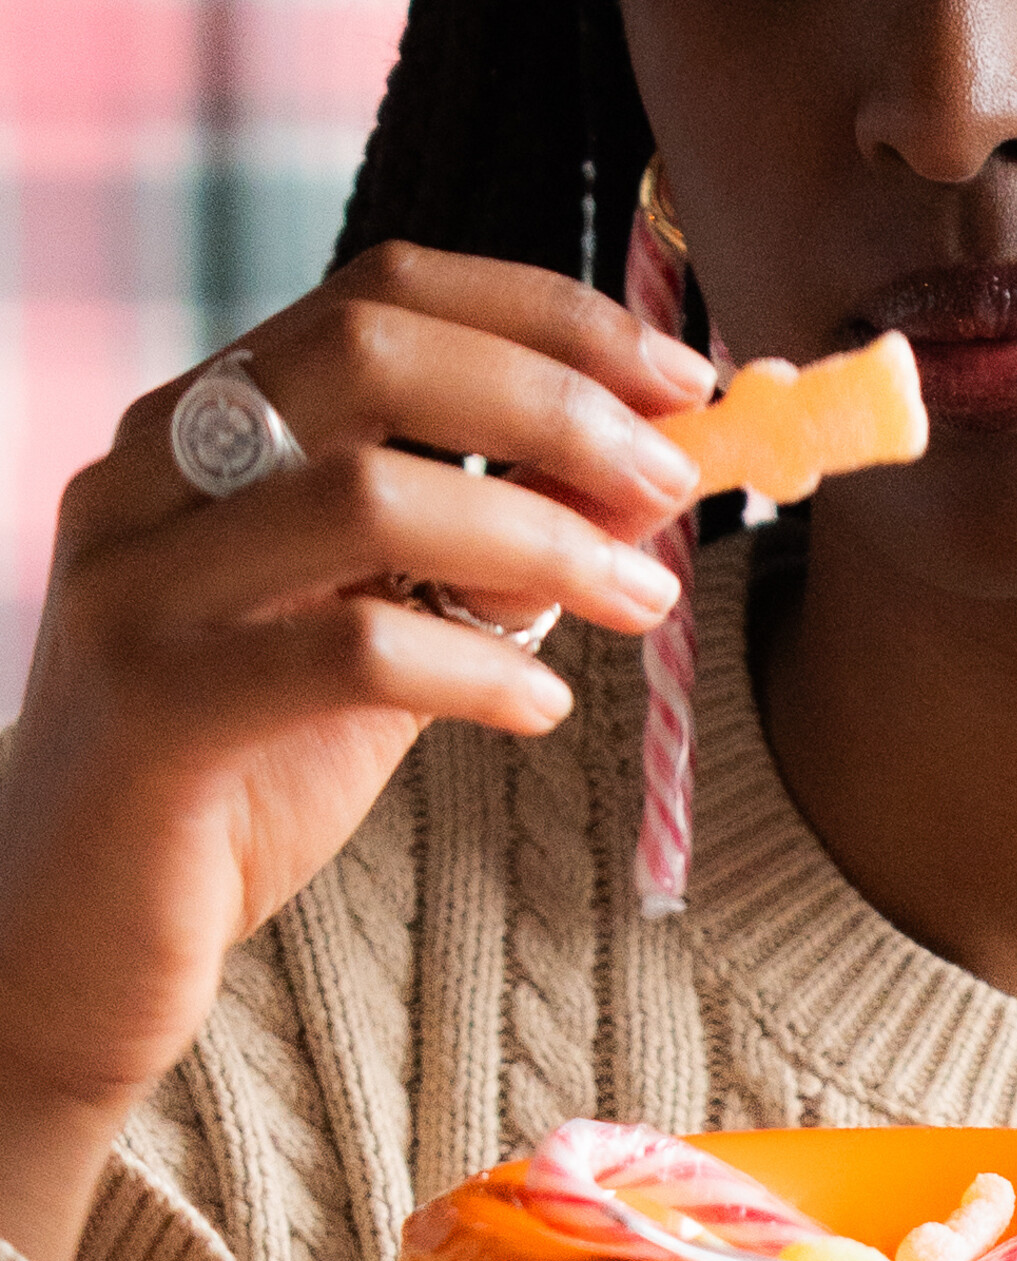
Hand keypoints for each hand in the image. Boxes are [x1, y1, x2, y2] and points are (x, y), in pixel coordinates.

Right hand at [0, 242, 710, 1260]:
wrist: (73, 940)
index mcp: (204, 431)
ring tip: (642, 596)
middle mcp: (153, 475)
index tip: (678, 378)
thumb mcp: (371, 648)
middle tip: (672, 479)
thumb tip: (621, 499)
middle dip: (555, 401)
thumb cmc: (231, 788)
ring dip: (541, 534)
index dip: (549, 319)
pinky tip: (541, 708)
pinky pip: (347, 650)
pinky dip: (476, 668)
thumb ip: (472, 568)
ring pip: (363, 491)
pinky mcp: (154, 707)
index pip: (382, 299)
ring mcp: (139, 585)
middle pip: (371, 351)